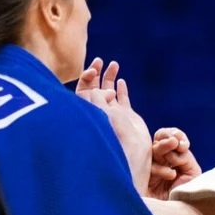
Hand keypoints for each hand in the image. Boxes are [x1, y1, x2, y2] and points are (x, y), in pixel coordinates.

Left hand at [77, 58, 152, 193]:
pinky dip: (121, 90)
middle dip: (97, 74)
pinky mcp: (127, 116)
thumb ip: (98, 100)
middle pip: (95, 87)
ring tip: (114, 65)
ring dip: (110, 77)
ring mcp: (114, 113)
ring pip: (109, 91)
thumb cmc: (113, 138)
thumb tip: (99, 91)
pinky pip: (122, 100)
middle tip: (100, 61)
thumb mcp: (101, 116)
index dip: (86, 78)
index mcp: (90, 112)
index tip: (93, 70)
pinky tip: (121, 81)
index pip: (83, 90)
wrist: (132, 153)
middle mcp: (100, 112)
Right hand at [148, 127, 201, 199]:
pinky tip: (171, 175)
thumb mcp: (191, 174)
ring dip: (163, 147)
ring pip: (153, 151)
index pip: (168, 137)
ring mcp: (148, 169)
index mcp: (170, 157)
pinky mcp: (141, 179)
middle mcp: (158, 161)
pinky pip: (148, 167)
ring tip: (173, 154)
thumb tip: (177, 147)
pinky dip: (160, 169)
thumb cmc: (186, 196)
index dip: (175, 135)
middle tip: (175, 141)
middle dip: (168, 139)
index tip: (183, 143)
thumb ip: (185, 157)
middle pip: (159, 142)